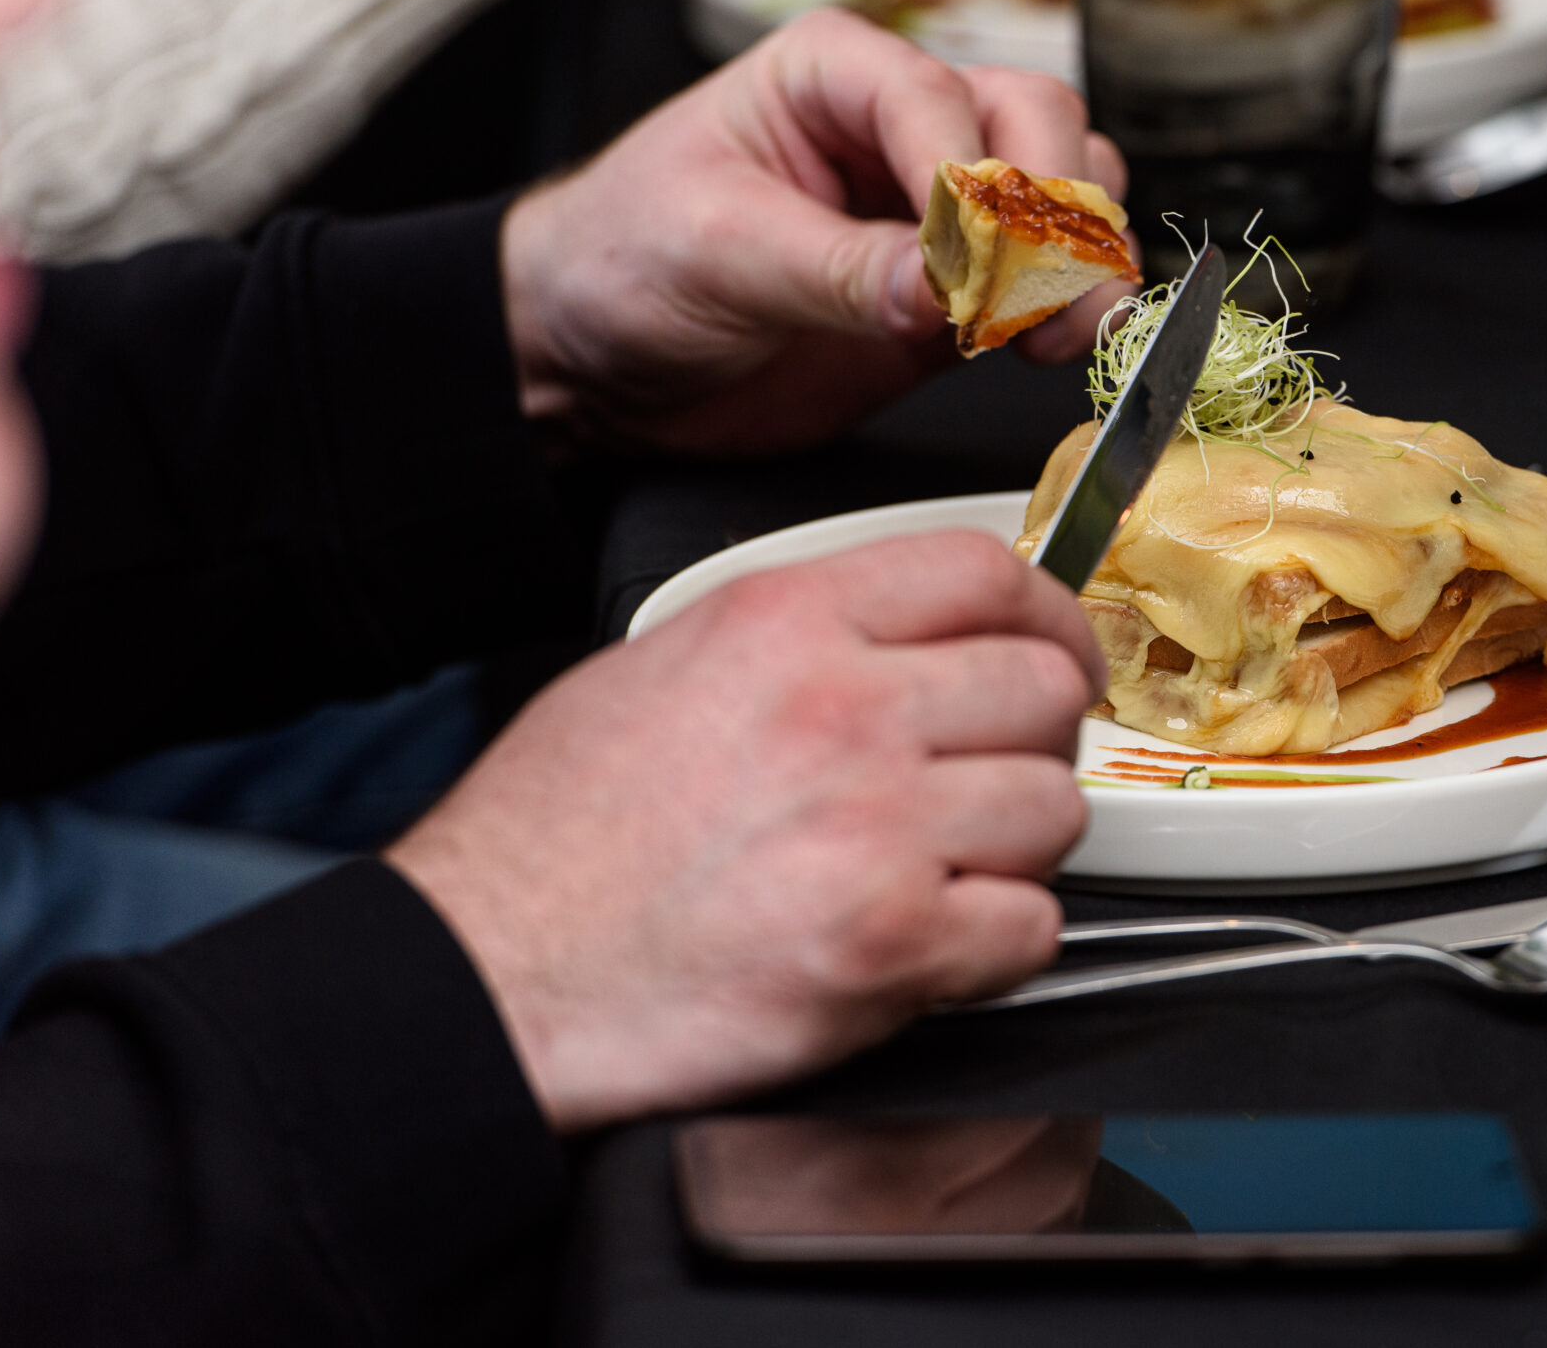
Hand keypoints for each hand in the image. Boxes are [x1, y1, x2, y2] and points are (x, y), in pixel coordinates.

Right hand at [387, 531, 1100, 1131]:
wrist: (490, 975)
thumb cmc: (549, 840)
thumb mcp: (658, 665)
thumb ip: (798, 635)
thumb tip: (904, 638)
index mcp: (784, 623)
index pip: (986, 571)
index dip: (1046, 616)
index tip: (1055, 651)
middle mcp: (843, 709)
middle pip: (1044, 688)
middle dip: (1038, 736)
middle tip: (1003, 771)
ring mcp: (876, 827)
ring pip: (1054, 809)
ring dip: (1018, 848)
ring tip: (945, 867)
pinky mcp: (889, 943)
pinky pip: (1030, 928)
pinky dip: (998, 946)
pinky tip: (937, 941)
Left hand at [501, 9, 1129, 453]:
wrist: (597, 358)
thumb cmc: (621, 263)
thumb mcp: (712, 252)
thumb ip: (833, 267)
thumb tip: (940, 289)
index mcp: (831, 71)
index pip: (936, 97)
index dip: (971, 178)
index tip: (973, 262)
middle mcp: (902, 122)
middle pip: (1035, 121)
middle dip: (1053, 208)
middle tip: (1037, 295)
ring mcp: (943, 204)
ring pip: (1068, 187)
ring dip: (1083, 257)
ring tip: (1056, 329)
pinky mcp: (964, 284)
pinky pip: (1054, 272)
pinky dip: (1075, 303)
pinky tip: (1052, 345)